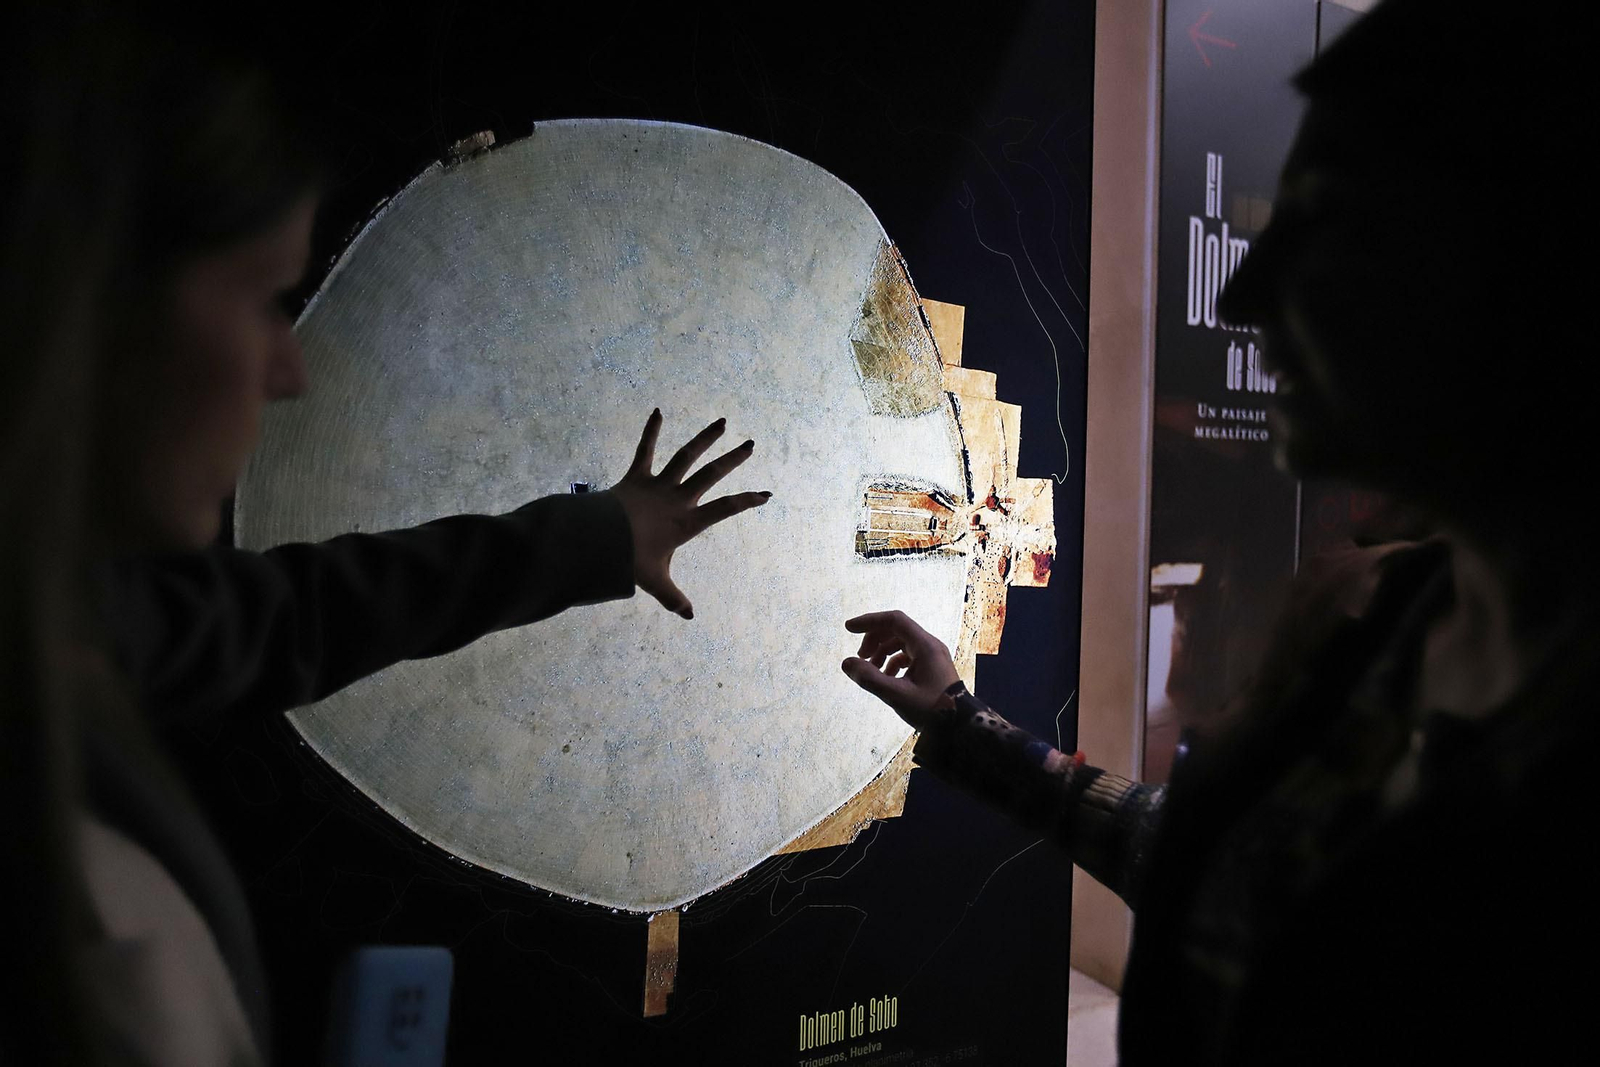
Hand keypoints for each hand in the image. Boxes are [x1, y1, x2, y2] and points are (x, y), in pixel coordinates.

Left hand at [609, 408, 770, 618]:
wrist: (598, 540)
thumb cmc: (629, 560)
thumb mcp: (654, 581)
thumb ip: (673, 598)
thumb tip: (690, 617)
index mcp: (687, 523)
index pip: (725, 510)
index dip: (747, 501)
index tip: (766, 494)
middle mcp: (678, 499)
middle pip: (711, 475)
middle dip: (733, 460)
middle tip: (750, 445)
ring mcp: (658, 484)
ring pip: (686, 456)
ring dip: (704, 438)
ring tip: (722, 423)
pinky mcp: (636, 476)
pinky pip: (645, 450)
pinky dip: (651, 431)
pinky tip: (658, 411)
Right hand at [840, 610, 960, 727]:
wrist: (959, 727)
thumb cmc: (932, 711)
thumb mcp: (897, 695)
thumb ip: (870, 678)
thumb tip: (846, 663)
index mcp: (925, 646)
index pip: (894, 620)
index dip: (870, 621)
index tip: (849, 628)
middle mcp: (930, 646)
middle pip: (896, 629)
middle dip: (874, 639)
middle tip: (860, 657)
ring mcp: (932, 656)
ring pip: (901, 642)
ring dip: (882, 651)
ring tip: (871, 669)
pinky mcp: (932, 667)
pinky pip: (908, 655)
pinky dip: (892, 661)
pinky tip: (886, 677)